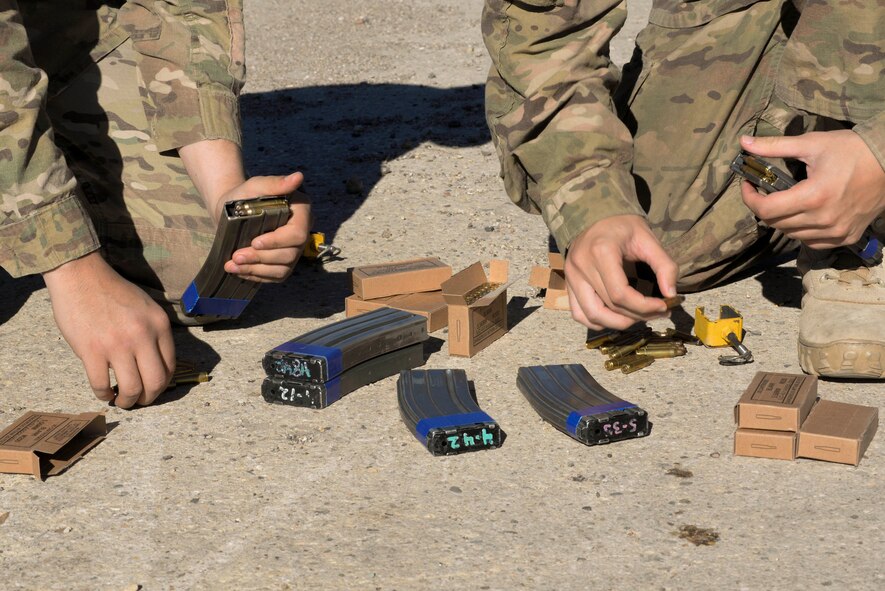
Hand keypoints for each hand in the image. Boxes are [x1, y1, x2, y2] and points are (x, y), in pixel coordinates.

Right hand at [42, 252, 174, 407]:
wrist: (81, 275)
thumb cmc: (113, 291)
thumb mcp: (147, 307)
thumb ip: (154, 333)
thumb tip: (155, 363)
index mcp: (159, 325)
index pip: (170, 365)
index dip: (163, 383)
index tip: (154, 387)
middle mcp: (142, 336)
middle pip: (156, 382)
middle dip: (150, 398)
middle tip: (140, 400)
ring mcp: (117, 345)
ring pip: (131, 389)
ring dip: (128, 402)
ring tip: (122, 401)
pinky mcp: (92, 351)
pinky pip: (102, 384)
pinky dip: (104, 395)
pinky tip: (104, 394)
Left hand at [220, 172, 311, 281]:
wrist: (230, 210)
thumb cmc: (244, 195)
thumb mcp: (256, 186)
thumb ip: (275, 183)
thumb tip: (298, 177)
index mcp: (301, 213)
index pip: (298, 234)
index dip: (277, 241)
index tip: (254, 242)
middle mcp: (302, 233)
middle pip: (290, 254)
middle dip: (261, 258)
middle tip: (236, 256)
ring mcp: (293, 251)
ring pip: (282, 269)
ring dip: (256, 270)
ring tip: (233, 265)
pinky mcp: (283, 264)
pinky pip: (275, 277)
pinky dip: (256, 276)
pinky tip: (239, 271)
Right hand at [564, 214, 678, 329]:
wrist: (594, 216)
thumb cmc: (623, 227)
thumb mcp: (647, 239)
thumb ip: (664, 265)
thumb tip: (671, 295)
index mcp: (600, 252)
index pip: (620, 294)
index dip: (644, 307)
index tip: (664, 306)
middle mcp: (581, 266)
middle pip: (610, 306)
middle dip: (638, 315)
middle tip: (659, 313)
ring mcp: (571, 277)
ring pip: (592, 315)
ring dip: (618, 323)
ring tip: (639, 317)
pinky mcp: (568, 284)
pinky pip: (580, 314)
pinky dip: (599, 321)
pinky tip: (617, 317)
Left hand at [740, 131, 884, 248]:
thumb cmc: (852, 149)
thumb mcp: (812, 143)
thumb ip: (774, 146)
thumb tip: (743, 142)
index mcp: (813, 197)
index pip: (765, 210)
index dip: (749, 198)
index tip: (747, 184)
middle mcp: (824, 220)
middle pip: (776, 223)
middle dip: (764, 206)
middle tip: (764, 189)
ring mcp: (836, 232)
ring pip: (791, 234)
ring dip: (782, 219)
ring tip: (784, 200)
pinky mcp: (846, 237)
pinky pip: (811, 242)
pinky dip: (801, 231)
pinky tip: (804, 214)